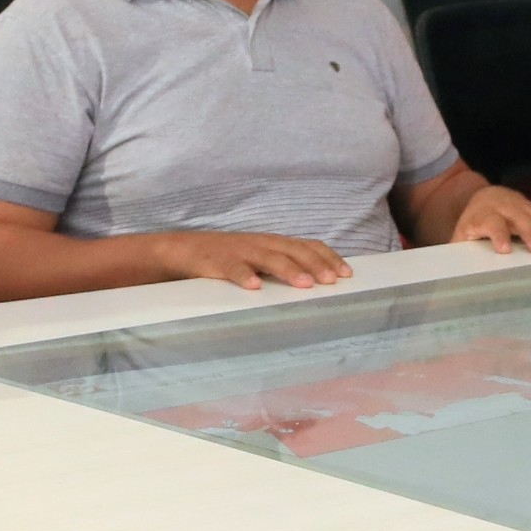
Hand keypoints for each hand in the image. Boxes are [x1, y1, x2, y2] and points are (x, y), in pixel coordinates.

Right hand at [146, 229, 352, 290]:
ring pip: (269, 258)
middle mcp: (261, 244)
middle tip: (332, 280)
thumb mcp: (258, 260)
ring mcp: (240, 251)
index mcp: (273, 244)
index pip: (307, 246)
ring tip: (305, 284)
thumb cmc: (227, 260)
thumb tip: (315, 285)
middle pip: (293, 250)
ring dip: (289, 270)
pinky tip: (254, 287)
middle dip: (315, 264)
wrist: (183, 251)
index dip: (328, 257)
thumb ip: (282, 268)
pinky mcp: (217, 262)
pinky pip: (232, 268)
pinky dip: (244, 276)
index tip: (347, 274)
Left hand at [452, 184, 530, 252]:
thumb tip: (456, 273)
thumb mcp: (461, 237)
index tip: (505, 250)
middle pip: (521, 219)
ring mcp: (525, 207)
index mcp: (485, 215)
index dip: (498, 235)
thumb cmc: (473, 224)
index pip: (492, 223)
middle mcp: (507, 208)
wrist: (484, 197)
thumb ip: (460, 252)